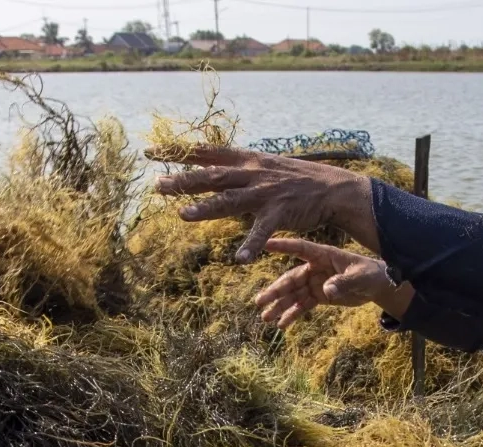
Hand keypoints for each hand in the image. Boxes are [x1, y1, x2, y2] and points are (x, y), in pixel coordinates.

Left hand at [150, 144, 378, 262]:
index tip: (150, 151)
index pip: (206, 153)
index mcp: (246, 161)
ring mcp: (265, 193)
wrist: (333, 187)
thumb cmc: (296, 179)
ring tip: (183, 216)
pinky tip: (239, 259)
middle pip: (211, 177)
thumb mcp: (265, 166)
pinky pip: (262, 232)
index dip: (177, 152)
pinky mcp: (280, 213)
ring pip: (230, 200)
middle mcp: (252, 174)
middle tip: (157, 185)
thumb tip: (210, 167)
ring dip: (206, 208)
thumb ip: (238, 169)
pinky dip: (251, 246)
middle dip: (183, 181)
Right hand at [253, 238, 413, 327]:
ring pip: (293, 294)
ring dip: (279, 305)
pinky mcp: (320, 295)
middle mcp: (315, 268)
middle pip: (291, 279)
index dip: (283, 247)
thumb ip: (344, 282)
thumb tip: (326, 291)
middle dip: (275, 291)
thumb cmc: (371, 274)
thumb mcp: (361, 277)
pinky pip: (303, 305)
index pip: (300, 249)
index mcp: (323, 255)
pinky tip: (281, 324)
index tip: (264, 244)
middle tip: (259, 301)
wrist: (377, 285)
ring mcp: (316, 282)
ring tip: (265, 317)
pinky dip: (292, 314)